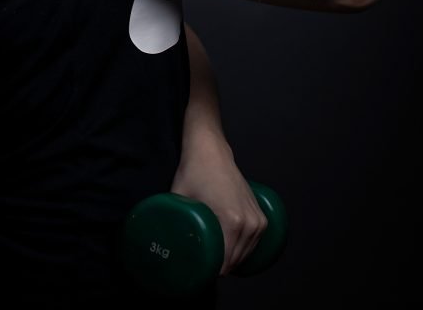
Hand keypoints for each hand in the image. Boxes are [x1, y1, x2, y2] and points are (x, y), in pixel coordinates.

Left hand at [170, 146, 267, 275]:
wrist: (211, 149)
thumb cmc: (195, 170)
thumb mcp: (178, 198)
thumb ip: (171, 221)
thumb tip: (161, 244)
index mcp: (232, 222)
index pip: (224, 264)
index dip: (209, 272)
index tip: (197, 269)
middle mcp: (249, 223)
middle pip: (235, 262)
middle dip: (219, 267)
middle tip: (201, 262)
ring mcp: (258, 219)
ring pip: (246, 255)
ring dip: (232, 261)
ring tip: (214, 256)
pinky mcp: (261, 215)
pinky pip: (254, 243)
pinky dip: (244, 250)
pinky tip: (231, 251)